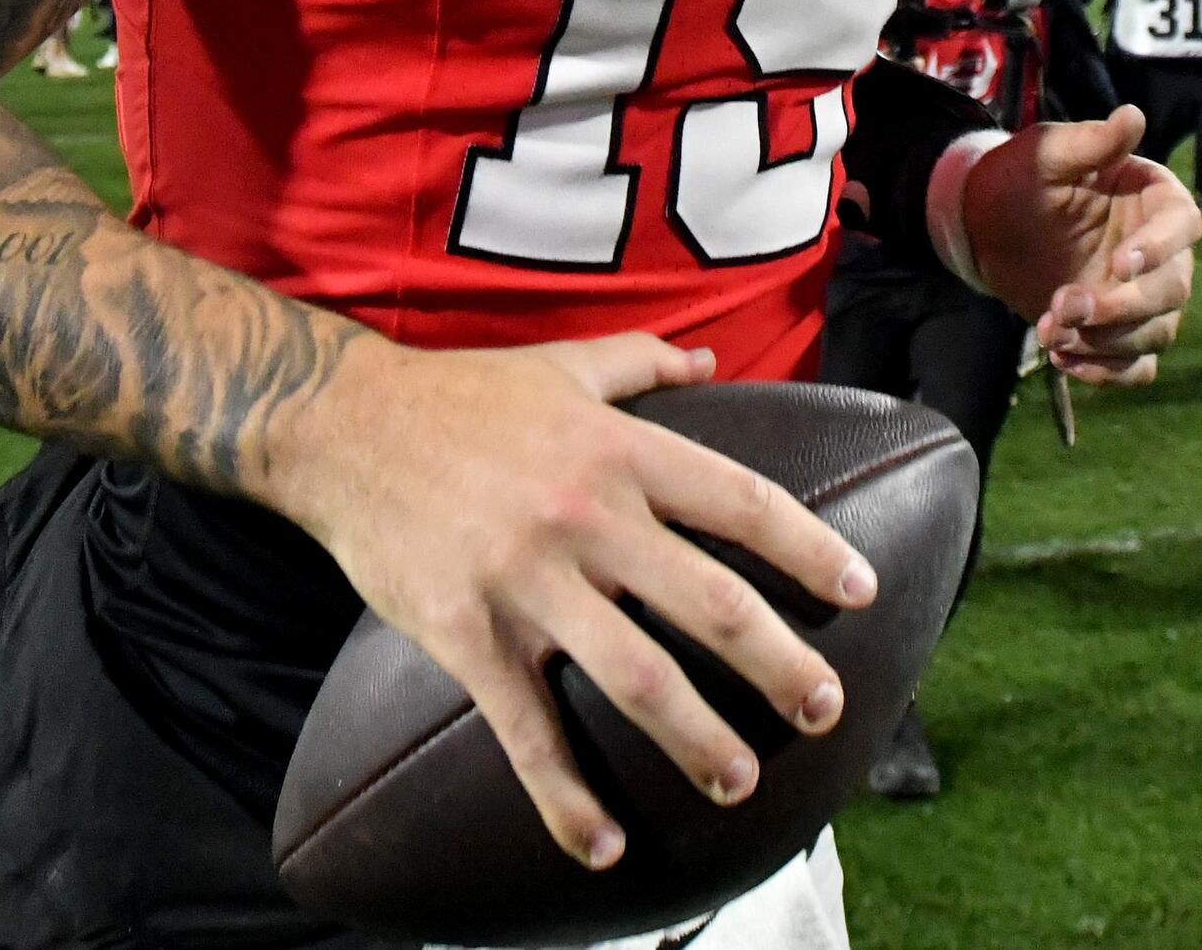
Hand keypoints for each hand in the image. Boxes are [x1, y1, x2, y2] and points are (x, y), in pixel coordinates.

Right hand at [257, 332, 874, 872]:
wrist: (338, 424)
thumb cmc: (460, 396)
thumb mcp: (563, 365)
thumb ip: (643, 361)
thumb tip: (712, 357)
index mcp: (622, 450)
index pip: (743, 503)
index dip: (811, 550)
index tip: (862, 594)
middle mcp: (588, 515)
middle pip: (711, 602)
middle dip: (779, 666)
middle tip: (824, 711)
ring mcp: (527, 580)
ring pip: (635, 677)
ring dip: (697, 739)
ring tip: (741, 781)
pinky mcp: (466, 635)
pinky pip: (526, 730)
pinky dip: (567, 797)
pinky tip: (605, 844)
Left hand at [958, 104, 1198, 382]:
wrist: (983, 226)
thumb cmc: (1019, 178)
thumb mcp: (1046, 155)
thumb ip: (1090, 143)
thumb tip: (1133, 116)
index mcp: (1153, 198)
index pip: (1181, 225)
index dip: (1159, 248)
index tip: (1120, 264)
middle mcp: (1159, 252)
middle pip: (1172, 290)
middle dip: (1121, 307)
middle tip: (1065, 304)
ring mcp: (1141, 297)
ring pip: (1156, 334)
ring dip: (1107, 342)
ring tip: (1052, 331)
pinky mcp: (1118, 334)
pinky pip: (1136, 368)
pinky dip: (1107, 373)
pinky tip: (1064, 358)